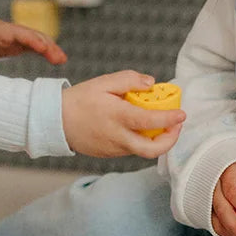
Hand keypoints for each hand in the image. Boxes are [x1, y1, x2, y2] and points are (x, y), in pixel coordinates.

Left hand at [0, 18, 68, 69]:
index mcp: (0, 31)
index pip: (18, 34)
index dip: (30, 39)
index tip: (42, 47)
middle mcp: (13, 32)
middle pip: (33, 35)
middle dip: (47, 45)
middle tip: (59, 58)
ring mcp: (19, 37)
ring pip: (38, 39)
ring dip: (51, 47)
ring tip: (62, 59)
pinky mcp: (21, 43)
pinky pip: (37, 44)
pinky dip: (48, 50)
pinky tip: (59, 59)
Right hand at [61, 71, 185, 158]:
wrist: (54, 121)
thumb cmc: (78, 100)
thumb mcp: (103, 83)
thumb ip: (129, 80)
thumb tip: (151, 83)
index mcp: (118, 117)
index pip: (151, 122)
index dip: (171, 120)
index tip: (182, 114)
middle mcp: (118, 137)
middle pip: (153, 150)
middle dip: (170, 140)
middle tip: (175, 127)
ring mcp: (113, 149)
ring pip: (142, 150)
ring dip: (155, 140)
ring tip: (157, 123)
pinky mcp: (108, 154)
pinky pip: (130, 149)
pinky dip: (139, 140)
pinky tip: (136, 128)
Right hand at [211, 159, 235, 235]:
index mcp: (229, 171)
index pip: (233, 191)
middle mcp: (215, 183)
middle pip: (221, 208)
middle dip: (235, 226)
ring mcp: (209, 195)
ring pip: (215, 218)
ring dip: (230, 231)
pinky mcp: (209, 206)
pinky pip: (213, 222)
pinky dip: (225, 231)